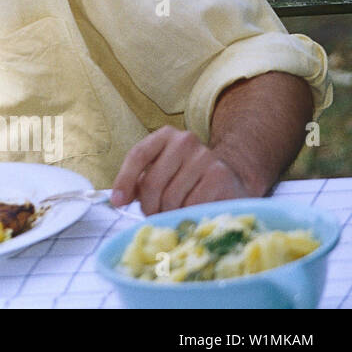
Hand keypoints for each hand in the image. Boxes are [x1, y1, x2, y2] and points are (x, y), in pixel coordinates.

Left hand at [110, 127, 258, 214]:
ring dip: (168, 214)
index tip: (118, 202)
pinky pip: (192, 205)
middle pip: (151, 182)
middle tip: (153, 216)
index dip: (124, 180)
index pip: (138, 155)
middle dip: (148, 206)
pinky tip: (190, 215)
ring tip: (173, 215)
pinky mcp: (220, 176)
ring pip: (171, 198)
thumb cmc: (188, 178)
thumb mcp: (162, 171)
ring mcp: (204, 157)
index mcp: (166, 136)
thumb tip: (118, 200)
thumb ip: (138, 181)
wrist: (234, 177)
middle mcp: (185, 141)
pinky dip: (186, 216)